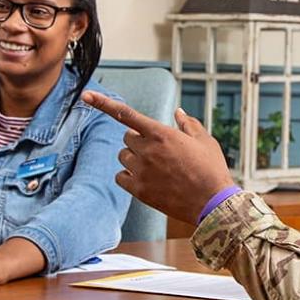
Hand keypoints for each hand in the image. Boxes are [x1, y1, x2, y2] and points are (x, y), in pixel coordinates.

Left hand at [82, 92, 234, 223]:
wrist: (213, 203)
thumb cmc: (212, 169)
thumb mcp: (205, 140)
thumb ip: (188, 124)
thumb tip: (178, 112)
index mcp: (161, 133)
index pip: (125, 114)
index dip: (103, 103)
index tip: (86, 96)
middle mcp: (147, 150)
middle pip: (127, 137)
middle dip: (139, 140)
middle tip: (158, 149)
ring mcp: (141, 171)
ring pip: (123, 156)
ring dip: (134, 157)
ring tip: (156, 166)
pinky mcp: (139, 190)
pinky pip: (121, 177)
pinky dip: (129, 175)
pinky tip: (146, 179)